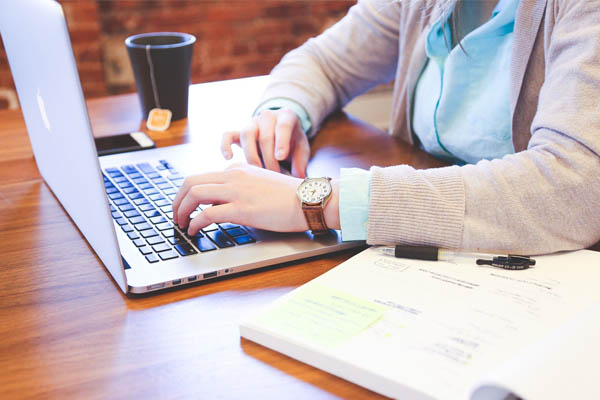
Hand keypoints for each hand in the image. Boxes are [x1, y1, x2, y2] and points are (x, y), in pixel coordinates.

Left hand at [172, 164, 339, 235]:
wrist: (309, 200)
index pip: (203, 177)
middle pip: (191, 182)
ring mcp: (237, 191)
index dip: (188, 194)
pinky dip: (195, 223)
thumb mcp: (261, 184)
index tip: (186, 206)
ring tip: (181, 224)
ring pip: (194, 194)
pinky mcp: (241, 208)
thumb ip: (242, 188)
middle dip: (177, 200)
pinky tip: (194, 231)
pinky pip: (207, 214)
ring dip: (181, 210)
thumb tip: (225, 203)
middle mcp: (233, 176)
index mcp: (238, 170)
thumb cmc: (290, 197)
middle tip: (175, 215)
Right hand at [221, 108, 309, 177]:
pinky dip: (225, 145)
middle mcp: (268, 116)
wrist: (281, 132)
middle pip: (265, 136)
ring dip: (252, 156)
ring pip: (247, 135)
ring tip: (258, 172)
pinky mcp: (239, 132)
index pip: (283, 126)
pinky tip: (229, 158)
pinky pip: (228, 135)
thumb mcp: (302, 149)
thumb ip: (301, 161)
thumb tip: (299, 177)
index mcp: (286, 116)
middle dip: (269, 159)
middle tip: (274, 175)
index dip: (281, 142)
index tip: (280, 157)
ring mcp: (252, 123)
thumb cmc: (293, 142)